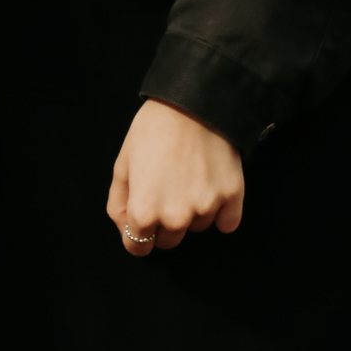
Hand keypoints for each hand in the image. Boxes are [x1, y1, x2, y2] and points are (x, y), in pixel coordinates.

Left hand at [107, 98, 243, 257]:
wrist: (193, 103)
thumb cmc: (152, 131)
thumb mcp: (122, 165)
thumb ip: (118, 205)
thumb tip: (128, 231)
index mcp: (143, 211)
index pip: (138, 247)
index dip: (137, 233)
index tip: (143, 217)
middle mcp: (175, 218)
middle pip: (168, 240)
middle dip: (164, 222)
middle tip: (167, 187)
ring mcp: (206, 209)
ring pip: (197, 227)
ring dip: (192, 212)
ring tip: (189, 176)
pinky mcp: (232, 198)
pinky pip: (226, 223)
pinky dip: (221, 211)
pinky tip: (212, 185)